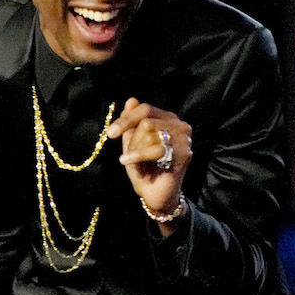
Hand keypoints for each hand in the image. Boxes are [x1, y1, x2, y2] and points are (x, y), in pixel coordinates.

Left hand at [105, 98, 191, 225]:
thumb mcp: (131, 143)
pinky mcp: (184, 153)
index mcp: (166, 119)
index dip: (126, 119)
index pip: (145, 109)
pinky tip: (133, 165)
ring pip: (149, 133)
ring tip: (138, 164)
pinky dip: (139, 157)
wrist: (155, 194)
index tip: (110, 134)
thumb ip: (131, 122)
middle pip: (146, 121)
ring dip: (136, 151)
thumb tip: (131, 100)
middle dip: (132, 141)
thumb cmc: (143, 168)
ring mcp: (184, 138)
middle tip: (128, 156)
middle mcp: (179, 125)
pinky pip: (156, 149)